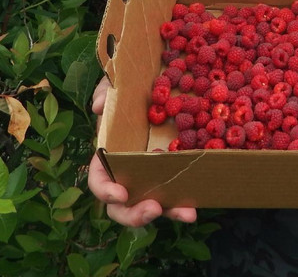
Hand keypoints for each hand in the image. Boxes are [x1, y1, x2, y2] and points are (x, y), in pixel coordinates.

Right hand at [88, 76, 197, 225]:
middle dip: (136, 214)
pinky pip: (175, 193)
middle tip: (153, 208)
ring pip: (153, 205)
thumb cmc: (130, 88)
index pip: (99, 181)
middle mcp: (127, 173)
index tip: (121, 193)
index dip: (106, 191)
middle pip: (123, 206)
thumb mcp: (115, 84)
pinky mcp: (172, 174)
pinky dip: (185, 201)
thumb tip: (100, 107)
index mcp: (108, 157)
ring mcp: (150, 177)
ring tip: (188, 214)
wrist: (158, 85)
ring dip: (169, 212)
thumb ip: (105, 91)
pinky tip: (198, 204)